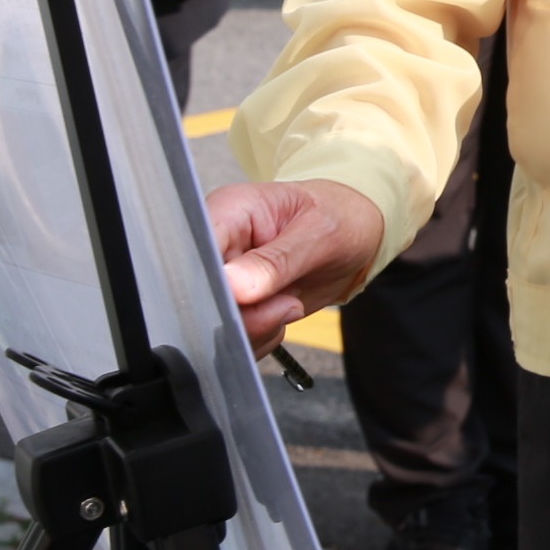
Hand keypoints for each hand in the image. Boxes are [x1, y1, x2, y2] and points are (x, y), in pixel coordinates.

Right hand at [208, 179, 386, 355]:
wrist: (353, 235)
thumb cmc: (336, 217)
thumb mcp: (319, 232)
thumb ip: (277, 260)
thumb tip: (235, 286)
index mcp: (227, 212)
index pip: (195, 252)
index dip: (214, 282)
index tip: (247, 296)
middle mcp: (217, 248)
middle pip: (201, 296)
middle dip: (245, 314)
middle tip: (287, 303)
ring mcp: (223, 281)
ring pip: (216, 325)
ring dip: (258, 328)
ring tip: (291, 302)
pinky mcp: (236, 306)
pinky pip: (237, 337)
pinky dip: (263, 335)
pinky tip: (285, 314)